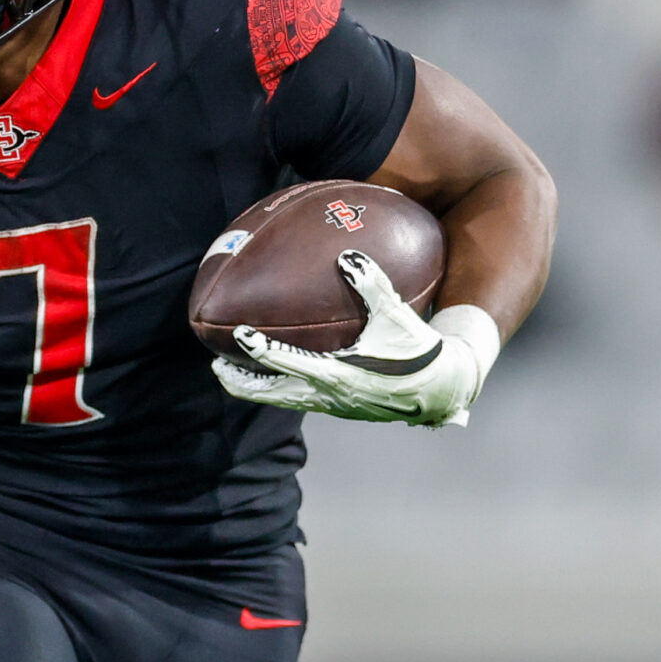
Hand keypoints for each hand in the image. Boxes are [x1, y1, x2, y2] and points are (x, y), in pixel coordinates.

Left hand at [211, 250, 499, 426]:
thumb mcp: (397, 315)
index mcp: (338, 376)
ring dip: (257, 388)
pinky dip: (281, 386)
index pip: (287, 363)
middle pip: (272, 394)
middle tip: (216, 367)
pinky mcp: (341, 407)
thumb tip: (348, 254)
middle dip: (241, 382)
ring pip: (284, 400)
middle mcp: (329, 396)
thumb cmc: (420, 351)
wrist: (444, 390)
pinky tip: (277, 372)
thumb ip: (372, 284)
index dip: (259, 350)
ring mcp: (334, 405)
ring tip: (233, 374)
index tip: (238, 336)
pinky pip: (301, 397)